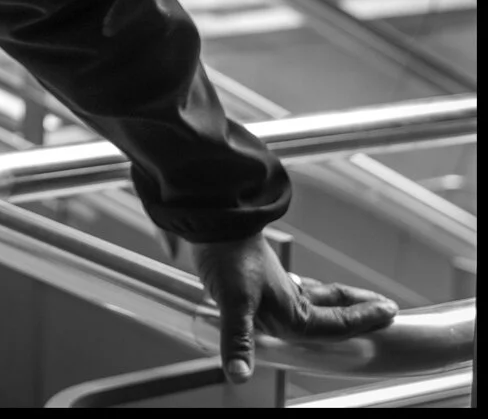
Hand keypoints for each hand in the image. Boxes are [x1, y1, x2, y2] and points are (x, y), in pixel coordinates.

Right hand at [187, 232, 397, 382]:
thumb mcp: (236, 302)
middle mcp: (283, 315)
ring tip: (367, 298)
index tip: (390, 311)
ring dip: (345, 303)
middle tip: (388, 309)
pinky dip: (323, 292)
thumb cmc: (228, 263)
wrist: (215, 229)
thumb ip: (238, 341)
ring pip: (322, 304)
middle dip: (361, 316)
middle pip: (333, 320)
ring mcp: (277, 299)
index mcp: (283, 321)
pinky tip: (325, 289)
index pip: (334, 327)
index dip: (363, 321)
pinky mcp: (270, 283)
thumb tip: (237, 376)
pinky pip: (308, 291)